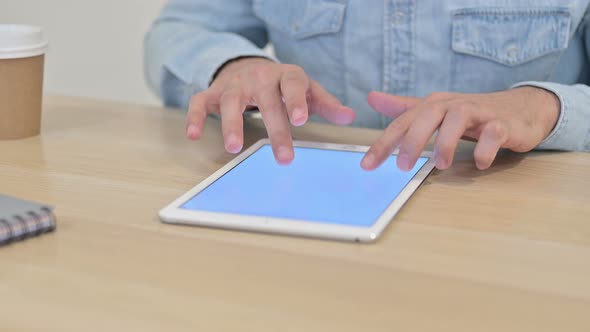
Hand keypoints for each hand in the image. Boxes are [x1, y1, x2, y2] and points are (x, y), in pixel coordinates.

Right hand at [186, 57, 354, 164]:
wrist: (248, 66)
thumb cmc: (282, 84)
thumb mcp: (306, 89)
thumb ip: (324, 103)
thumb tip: (350, 117)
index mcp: (285, 76)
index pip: (292, 84)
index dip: (296, 100)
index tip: (300, 119)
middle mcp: (259, 78)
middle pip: (266, 101)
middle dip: (275, 129)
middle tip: (283, 157)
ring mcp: (234, 85)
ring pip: (231, 102)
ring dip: (232, 124)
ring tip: (235, 148)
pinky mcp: (213, 93)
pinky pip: (199, 102)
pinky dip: (194, 117)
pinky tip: (193, 136)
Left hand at [361, 87, 560, 170]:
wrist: (523, 108)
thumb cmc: (473, 113)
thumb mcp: (435, 110)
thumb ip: (405, 108)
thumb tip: (372, 98)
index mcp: (435, 105)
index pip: (404, 121)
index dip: (384, 142)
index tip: (367, 165)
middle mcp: (454, 105)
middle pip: (429, 114)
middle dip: (413, 140)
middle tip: (402, 166)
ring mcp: (481, 113)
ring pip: (459, 118)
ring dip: (447, 142)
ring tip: (441, 165)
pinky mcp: (505, 124)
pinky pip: (494, 133)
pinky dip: (485, 149)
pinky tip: (479, 163)